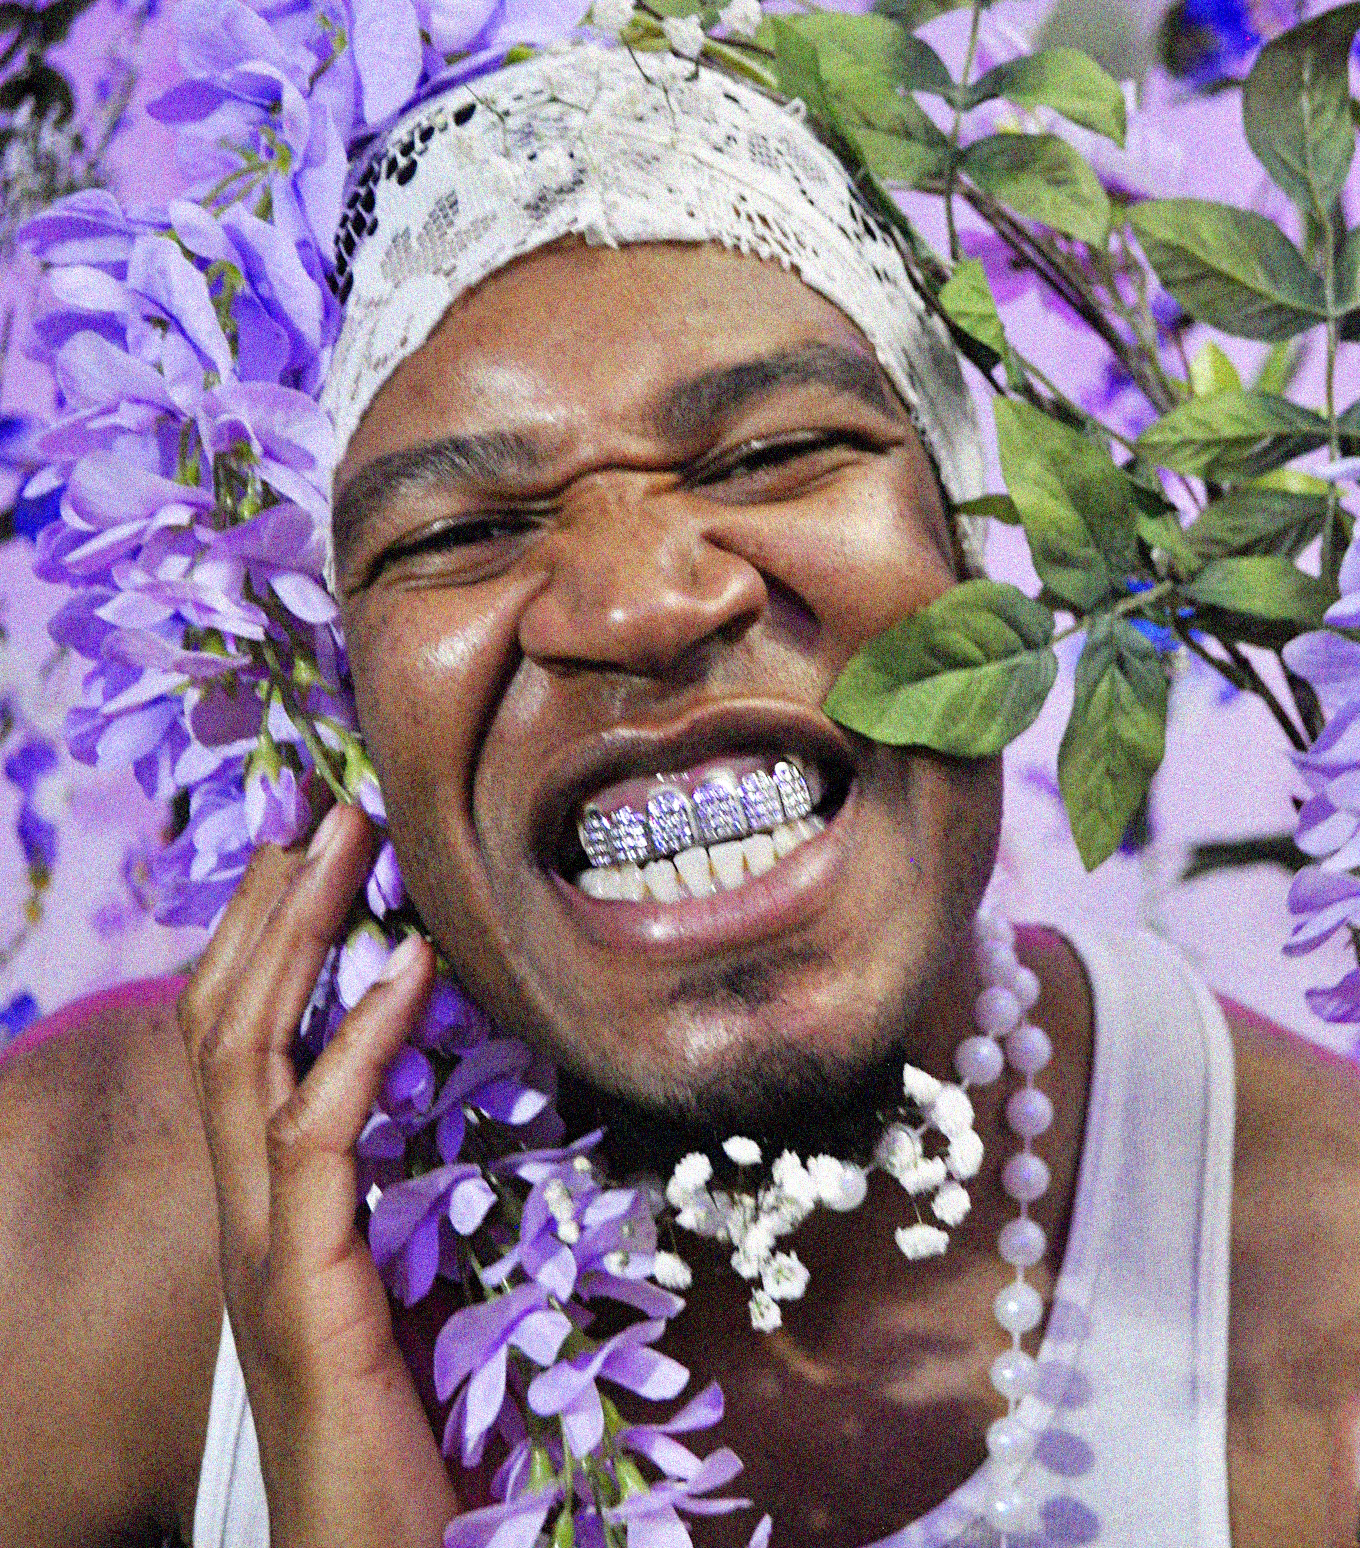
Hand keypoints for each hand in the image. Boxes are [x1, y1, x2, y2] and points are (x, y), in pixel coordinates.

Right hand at [179, 803, 458, 1547]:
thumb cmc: (403, 1442)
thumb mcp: (397, 1295)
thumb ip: (394, 1207)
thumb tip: (445, 1120)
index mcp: (267, 1209)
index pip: (242, 1045)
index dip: (265, 941)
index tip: (312, 850)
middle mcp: (243, 1216)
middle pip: (227, 1023)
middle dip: (273, 906)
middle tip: (324, 806)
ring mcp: (260, 1251)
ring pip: (247, 1056)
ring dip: (299, 937)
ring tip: (350, 841)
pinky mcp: (303, 1291)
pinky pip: (316, 1137)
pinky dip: (361, 1040)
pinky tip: (408, 968)